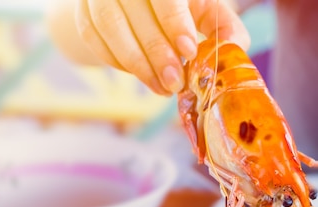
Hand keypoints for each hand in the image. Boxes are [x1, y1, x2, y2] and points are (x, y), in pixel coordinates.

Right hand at [54, 0, 249, 95]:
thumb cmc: (182, 8)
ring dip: (135, 62)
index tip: (188, 51)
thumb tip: (233, 48)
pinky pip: (94, 37)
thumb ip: (224, 27)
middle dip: (157, 51)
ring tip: (159, 87)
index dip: (174, 20)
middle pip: (134, 8)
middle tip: (174, 82)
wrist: (140, 6)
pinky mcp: (83, 10)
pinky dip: (117, 61)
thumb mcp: (205, 11)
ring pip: (109, 24)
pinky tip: (140, 75)